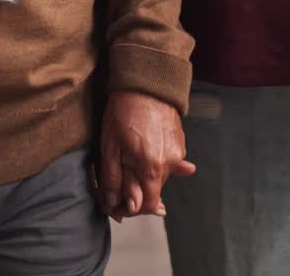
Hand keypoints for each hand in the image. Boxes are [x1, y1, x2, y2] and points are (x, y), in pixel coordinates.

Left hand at [97, 91, 194, 220]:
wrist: (145, 81)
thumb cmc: (124, 110)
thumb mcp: (110, 145)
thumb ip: (114, 179)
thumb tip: (113, 203)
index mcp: (152, 167)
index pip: (146, 205)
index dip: (129, 208)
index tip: (115, 202)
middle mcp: (169, 163)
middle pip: (153, 191)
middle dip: (135, 190)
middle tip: (116, 180)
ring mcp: (177, 152)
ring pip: (159, 177)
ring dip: (145, 175)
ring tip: (128, 160)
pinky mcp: (179, 142)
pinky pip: (167, 162)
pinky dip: (155, 162)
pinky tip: (144, 152)